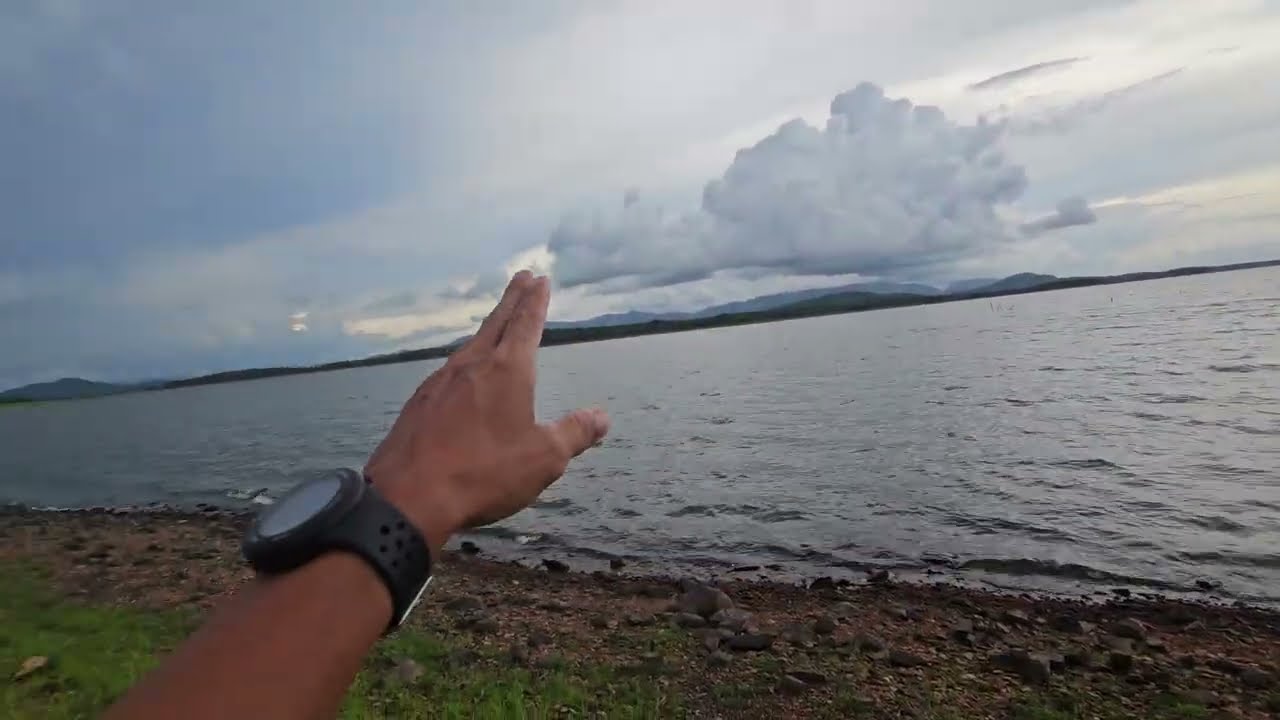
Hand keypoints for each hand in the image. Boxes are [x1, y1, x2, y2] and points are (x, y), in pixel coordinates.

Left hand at [364, 271, 609, 551]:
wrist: (408, 497)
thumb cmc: (484, 474)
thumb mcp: (544, 459)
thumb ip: (574, 433)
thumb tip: (601, 417)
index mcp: (507, 371)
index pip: (526, 324)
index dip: (535, 301)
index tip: (540, 279)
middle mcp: (471, 367)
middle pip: (495, 323)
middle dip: (511, 299)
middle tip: (521, 278)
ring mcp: (439, 383)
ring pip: (469, 346)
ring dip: (487, 330)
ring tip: (496, 325)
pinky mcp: (418, 405)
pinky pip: (448, 373)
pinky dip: (464, 363)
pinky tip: (462, 375)